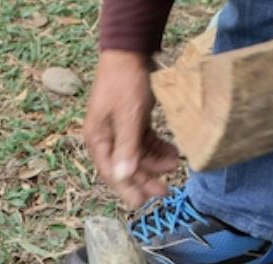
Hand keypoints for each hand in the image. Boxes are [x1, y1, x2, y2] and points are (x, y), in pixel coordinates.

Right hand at [83, 50, 180, 207]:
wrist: (129, 51)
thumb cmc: (125, 83)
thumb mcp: (128, 116)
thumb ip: (127, 148)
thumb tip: (123, 178)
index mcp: (98, 139)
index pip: (111, 172)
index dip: (127, 188)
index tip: (142, 203)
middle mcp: (106, 137)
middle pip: (126, 166)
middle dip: (145, 178)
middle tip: (165, 191)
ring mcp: (119, 129)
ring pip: (137, 155)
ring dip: (155, 162)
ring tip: (174, 164)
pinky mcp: (132, 120)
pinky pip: (144, 141)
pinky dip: (157, 148)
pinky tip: (171, 151)